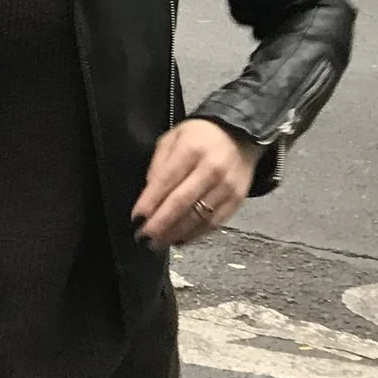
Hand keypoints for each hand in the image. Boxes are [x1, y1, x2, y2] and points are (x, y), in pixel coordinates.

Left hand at [131, 118, 257, 248]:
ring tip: (158, 243)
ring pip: (198, 217)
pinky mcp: (237, 200)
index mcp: (191, 149)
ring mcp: (227, 187)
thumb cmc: (200, 136)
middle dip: (160, 223)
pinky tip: (179, 238)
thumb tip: (148, 193)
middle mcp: (211, 169)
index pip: (166, 180)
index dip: (150, 202)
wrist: (240, 134)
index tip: (136, 218)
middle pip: (182, 203)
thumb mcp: (173, 138)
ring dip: (175, 233)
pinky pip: (214, 223)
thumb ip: (159, 164)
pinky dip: (195, 234)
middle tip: (144, 237)